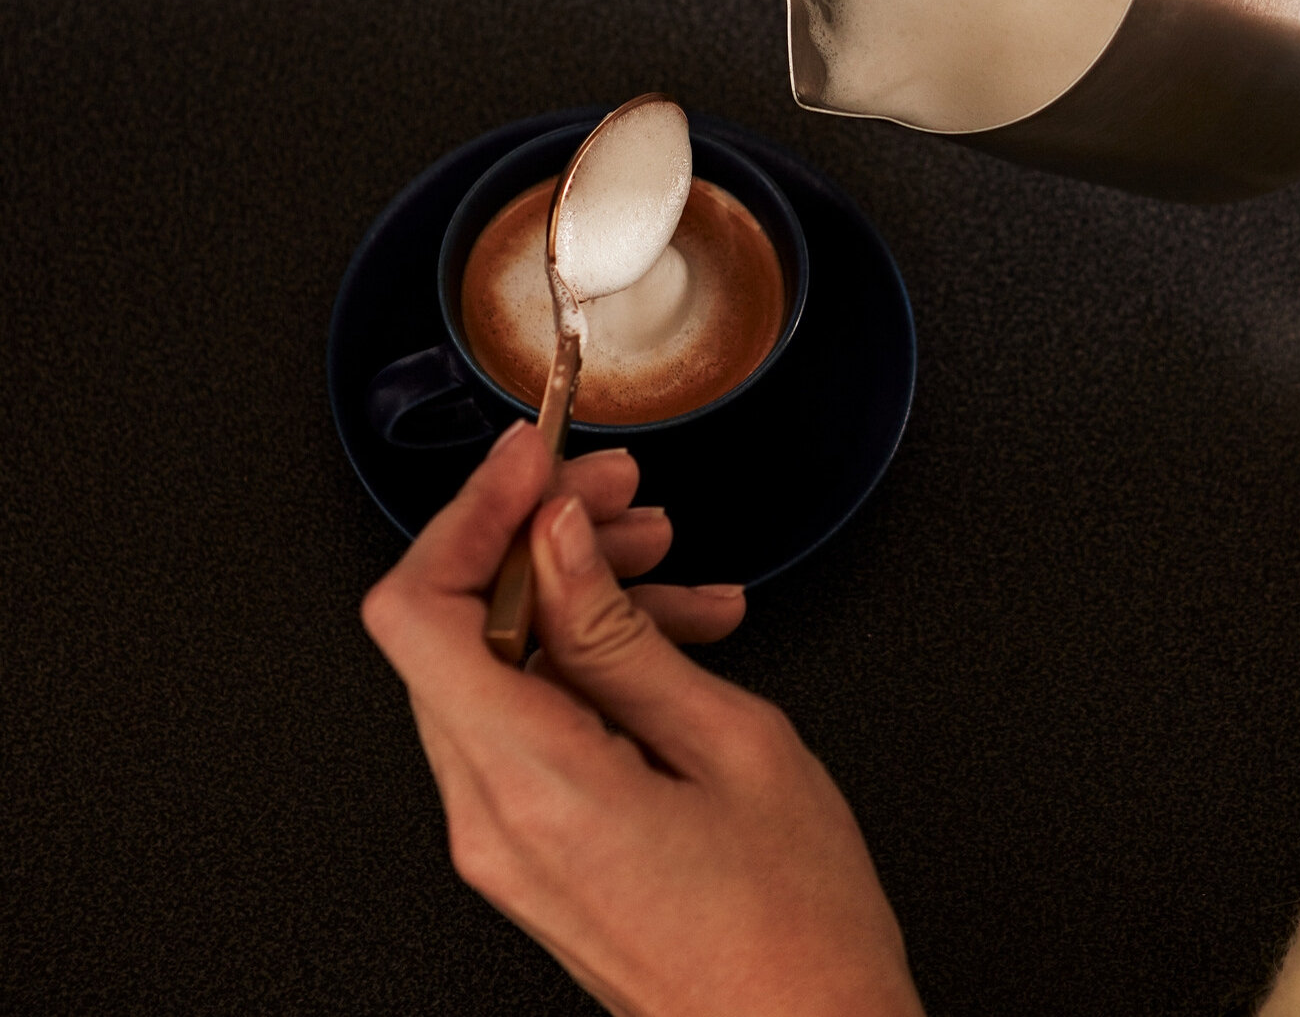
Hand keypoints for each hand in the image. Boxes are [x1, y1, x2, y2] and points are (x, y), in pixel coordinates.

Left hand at [363, 421, 923, 1016]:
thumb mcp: (732, 742)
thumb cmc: (793, 927)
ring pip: (501, 667)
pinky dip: (596, 661)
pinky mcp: (535, 846)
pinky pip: (534, 720)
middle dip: (538, 537)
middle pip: (457, 628)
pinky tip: (683, 637)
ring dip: (580, 595)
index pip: (419, 612)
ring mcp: (506, 839)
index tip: (535, 457)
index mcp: (533, 784)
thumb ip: (622, 634)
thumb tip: (559, 540)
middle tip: (624, 495)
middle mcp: (491, 818)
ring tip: (675, 566)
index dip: (469, 512)